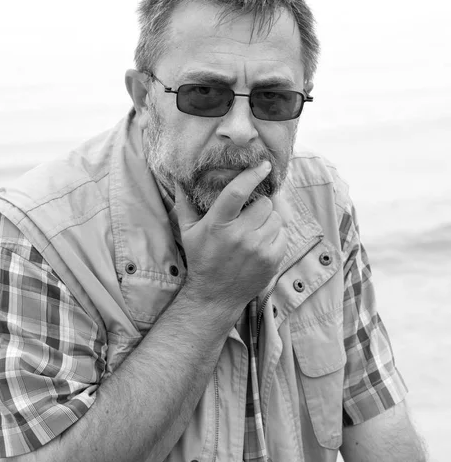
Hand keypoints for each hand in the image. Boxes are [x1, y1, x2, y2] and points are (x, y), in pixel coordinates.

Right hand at [175, 161, 286, 315]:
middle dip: (260, 204)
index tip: (264, 165)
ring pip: (275, 218)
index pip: (238, 192)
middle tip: (251, 212)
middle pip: (264, 203)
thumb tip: (179, 176)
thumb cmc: (201, 259)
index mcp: (217, 224)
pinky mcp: (271, 260)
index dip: (252, 174)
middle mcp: (238, 236)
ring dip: (268, 220)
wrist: (215, 296)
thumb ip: (185, 202)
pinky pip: (283, 234)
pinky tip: (261, 242)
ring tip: (255, 229)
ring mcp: (257, 249)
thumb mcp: (188, 231)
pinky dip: (275, 235)